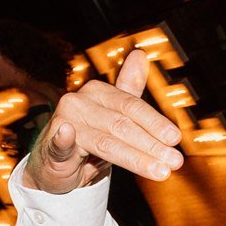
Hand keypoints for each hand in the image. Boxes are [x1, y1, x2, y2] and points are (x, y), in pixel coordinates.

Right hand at [26, 49, 182, 193]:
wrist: (56, 164)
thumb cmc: (89, 137)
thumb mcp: (114, 115)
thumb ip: (129, 88)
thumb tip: (141, 54)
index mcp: (98, 92)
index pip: (132, 106)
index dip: (155, 123)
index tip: (176, 138)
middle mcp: (80, 102)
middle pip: (122, 124)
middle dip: (152, 145)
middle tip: (174, 161)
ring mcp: (64, 122)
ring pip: (105, 142)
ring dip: (135, 158)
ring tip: (160, 171)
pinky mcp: (50, 146)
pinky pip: (59, 143)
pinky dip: (63, 139)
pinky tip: (67, 134)